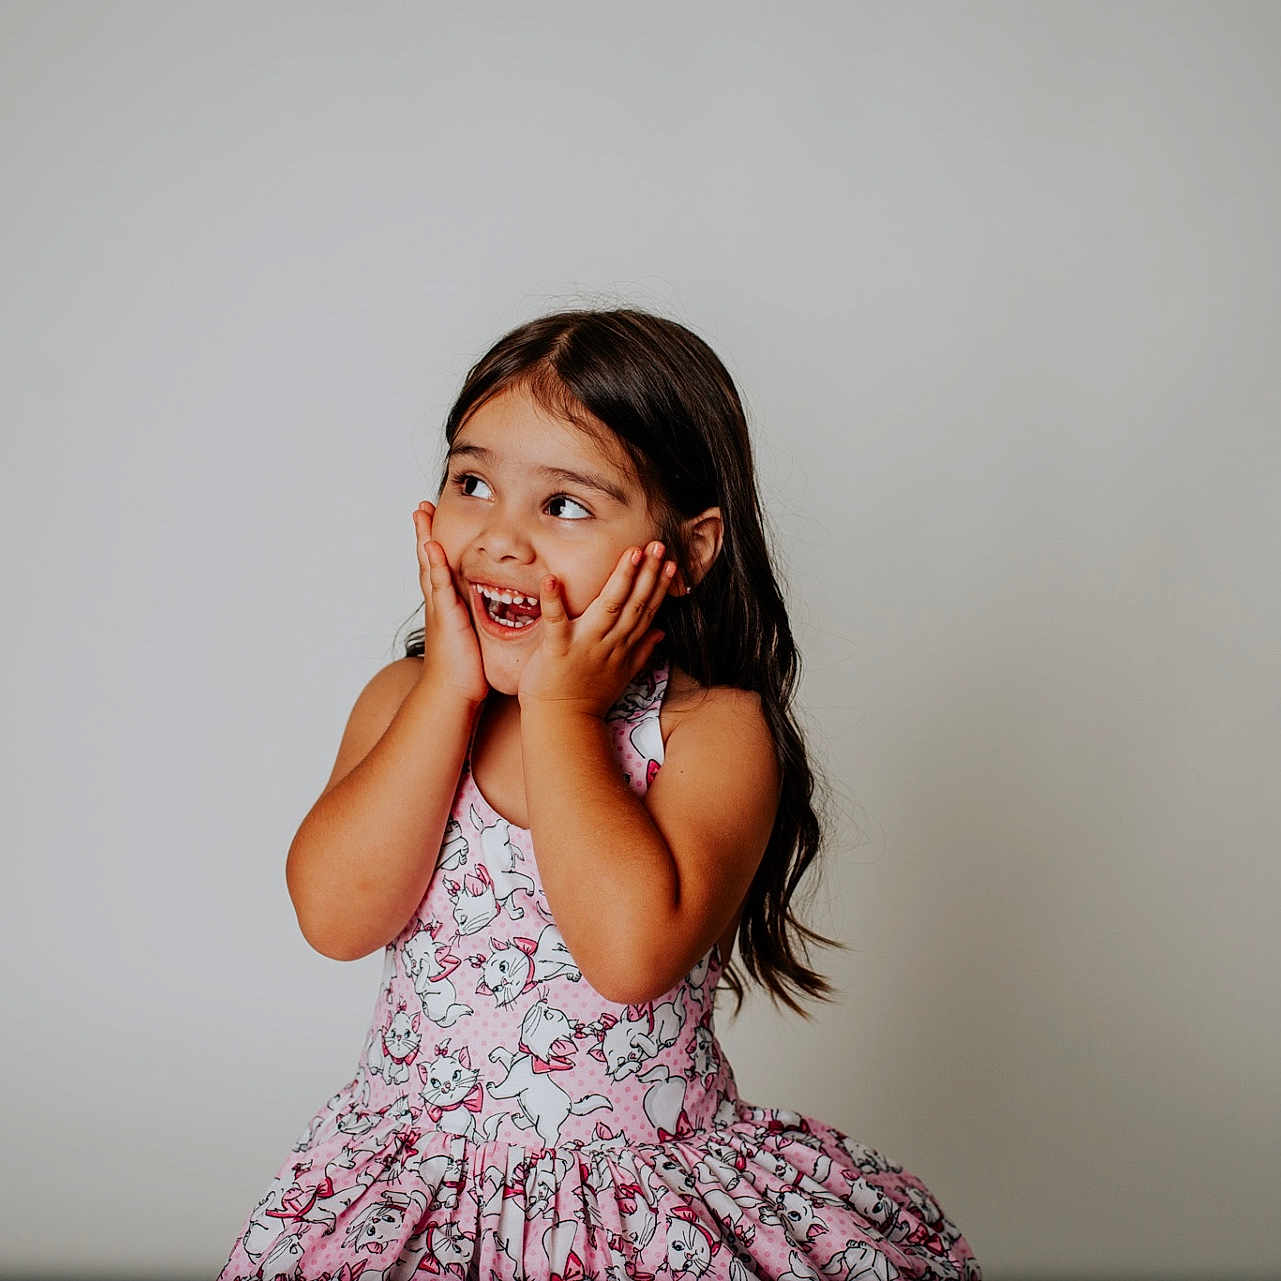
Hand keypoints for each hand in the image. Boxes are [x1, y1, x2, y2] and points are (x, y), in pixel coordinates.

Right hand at [412, 501, 488, 706]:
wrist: (453, 694)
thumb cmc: (465, 671)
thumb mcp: (474, 637)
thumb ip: (479, 620)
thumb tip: (496, 608)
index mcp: (447, 606)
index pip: (439, 568)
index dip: (435, 545)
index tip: (433, 521)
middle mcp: (440, 603)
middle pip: (428, 560)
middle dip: (424, 533)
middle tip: (420, 507)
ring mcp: (441, 608)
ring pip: (430, 567)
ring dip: (425, 539)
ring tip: (421, 514)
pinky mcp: (447, 618)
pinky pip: (440, 586)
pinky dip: (435, 566)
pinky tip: (433, 547)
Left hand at [517, 540, 675, 717]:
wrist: (563, 721)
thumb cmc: (589, 697)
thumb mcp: (624, 674)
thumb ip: (642, 651)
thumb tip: (661, 633)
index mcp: (623, 646)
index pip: (647, 611)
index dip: (659, 586)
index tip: (670, 563)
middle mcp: (608, 642)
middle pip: (633, 604)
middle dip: (647, 574)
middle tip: (657, 545)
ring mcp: (584, 645)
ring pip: (608, 607)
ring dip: (621, 579)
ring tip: (631, 553)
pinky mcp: (557, 649)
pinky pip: (555, 622)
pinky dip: (553, 601)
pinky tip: (551, 579)